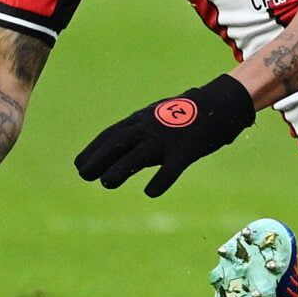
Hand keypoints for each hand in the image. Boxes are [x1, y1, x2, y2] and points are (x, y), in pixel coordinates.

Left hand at [74, 75, 254, 196]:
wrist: (218, 105)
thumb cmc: (184, 116)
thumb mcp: (156, 121)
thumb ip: (138, 139)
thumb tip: (116, 162)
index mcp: (141, 120)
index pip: (111, 134)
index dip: (93, 149)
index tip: (79, 164)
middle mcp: (149, 127)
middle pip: (118, 142)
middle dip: (99, 158)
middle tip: (84, 175)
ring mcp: (167, 138)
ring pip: (138, 154)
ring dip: (120, 169)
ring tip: (107, 183)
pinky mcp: (186, 150)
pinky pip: (170, 167)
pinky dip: (160, 180)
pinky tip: (151, 191)